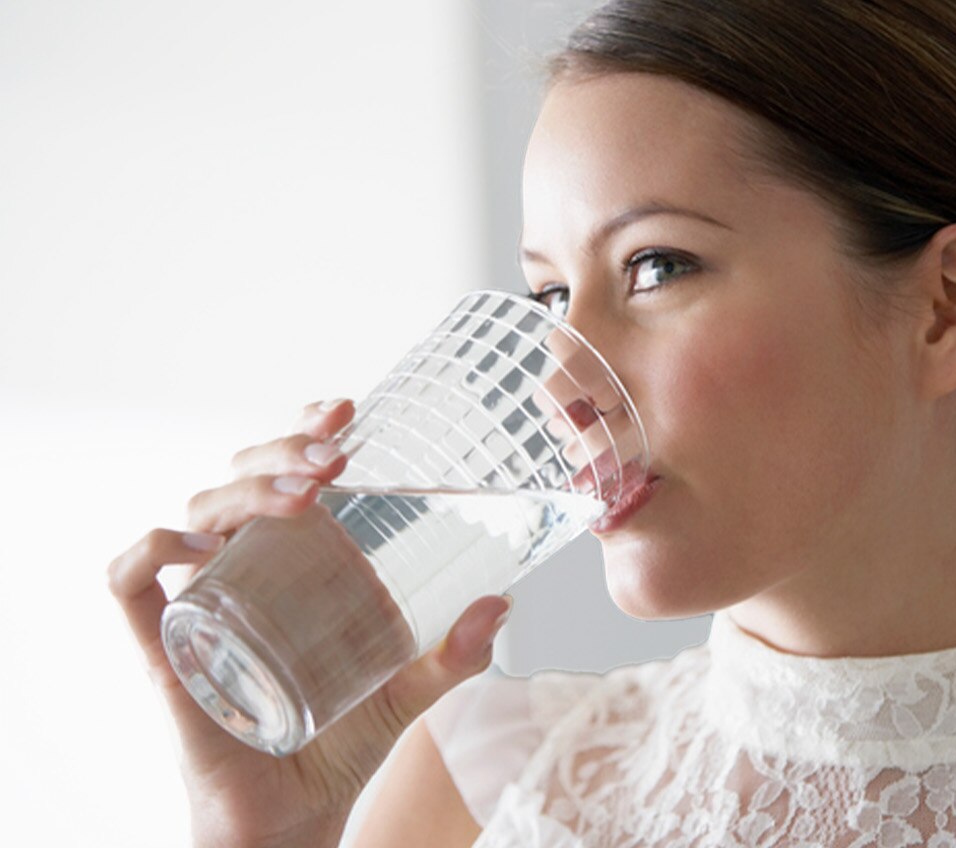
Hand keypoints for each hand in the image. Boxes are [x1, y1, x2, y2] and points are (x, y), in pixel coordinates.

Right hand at [108, 399, 511, 847]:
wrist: (293, 815)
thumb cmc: (340, 741)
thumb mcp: (408, 689)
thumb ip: (454, 653)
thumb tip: (502, 604)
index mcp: (295, 560)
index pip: (286, 470)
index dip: (303, 426)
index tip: (346, 408)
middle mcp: (245, 567)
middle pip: (241, 477)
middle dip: (284, 450)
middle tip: (336, 457)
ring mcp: (204, 601)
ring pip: (197, 511)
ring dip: (244, 487)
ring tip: (302, 493)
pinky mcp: (166, 648)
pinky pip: (131, 582)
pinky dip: (152, 548)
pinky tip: (203, 545)